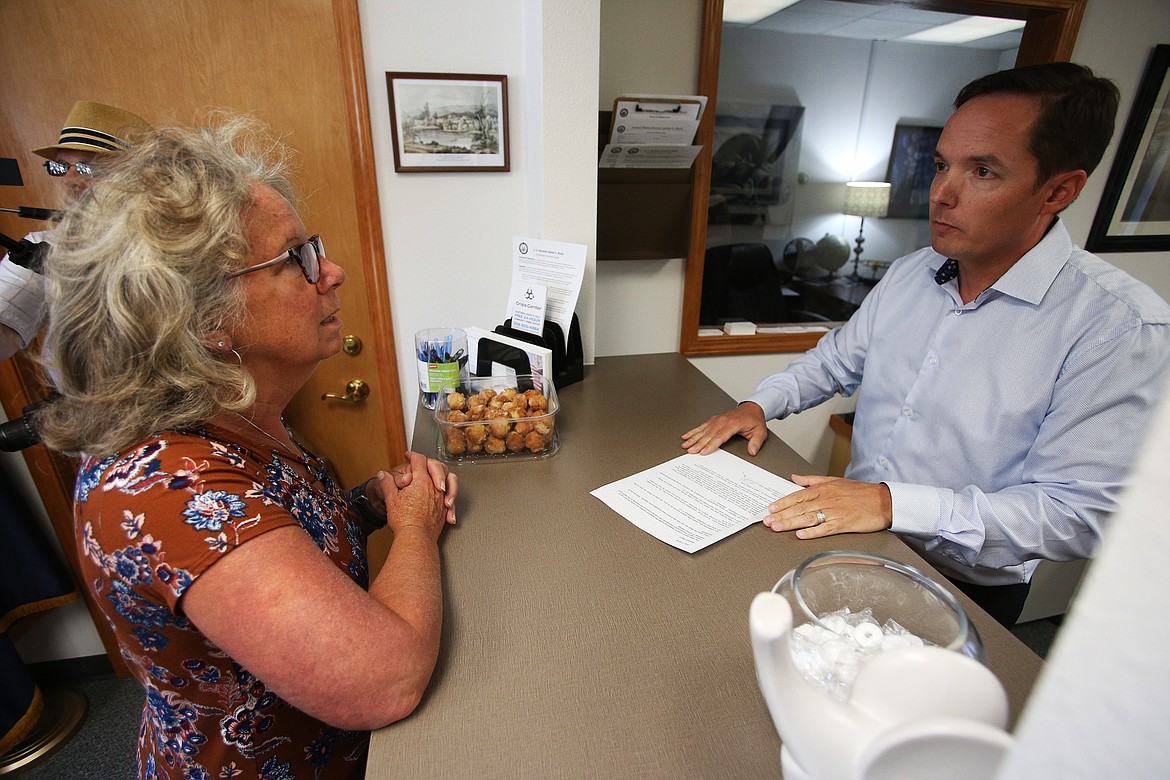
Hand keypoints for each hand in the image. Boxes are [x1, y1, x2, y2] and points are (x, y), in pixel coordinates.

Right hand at [384, 452, 457, 523]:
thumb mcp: (391, 499)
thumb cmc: (404, 520)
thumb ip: (387, 483)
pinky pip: (449, 496)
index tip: (409, 456)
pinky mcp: (444, 509)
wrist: (416, 538)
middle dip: (428, 463)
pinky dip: (446, 494)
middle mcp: (434, 487)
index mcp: (421, 480)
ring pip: (447, 480)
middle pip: (436, 466)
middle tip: (420, 465)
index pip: (419, 460)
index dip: (413, 456)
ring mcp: (441, 498)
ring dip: (441, 477)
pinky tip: (441, 497)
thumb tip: (383, 475)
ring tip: (435, 479)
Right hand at [681, 402, 768, 454]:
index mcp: (733, 424)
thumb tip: (752, 451)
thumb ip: (756, 442)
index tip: (703, 451)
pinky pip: (702, 426)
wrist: (752, 408)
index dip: (711, 445)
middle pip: (708, 434)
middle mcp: (723, 421)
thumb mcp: (760, 432)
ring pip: (703, 430)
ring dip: (693, 438)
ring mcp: (717, 419)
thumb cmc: (754, 420)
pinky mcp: (714, 420)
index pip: (719, 437)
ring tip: (685, 445)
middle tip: (690, 451)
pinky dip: (693, 431)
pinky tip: (686, 435)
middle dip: (698, 443)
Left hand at [763, 474, 891, 538]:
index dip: (783, 503)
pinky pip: (825, 529)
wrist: (883, 500)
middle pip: (799, 508)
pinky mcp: (844, 524)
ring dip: (791, 523)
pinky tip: (801, 535)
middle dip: (781, 515)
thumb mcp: (834, 480)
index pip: (798, 496)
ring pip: (808, 518)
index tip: (770, 508)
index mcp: (823, 489)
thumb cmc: (860, 491)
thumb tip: (794, 478)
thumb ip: (812, 481)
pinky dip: (812, 532)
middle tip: (767, 521)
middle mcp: (826, 500)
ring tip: (777, 528)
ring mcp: (835, 512)